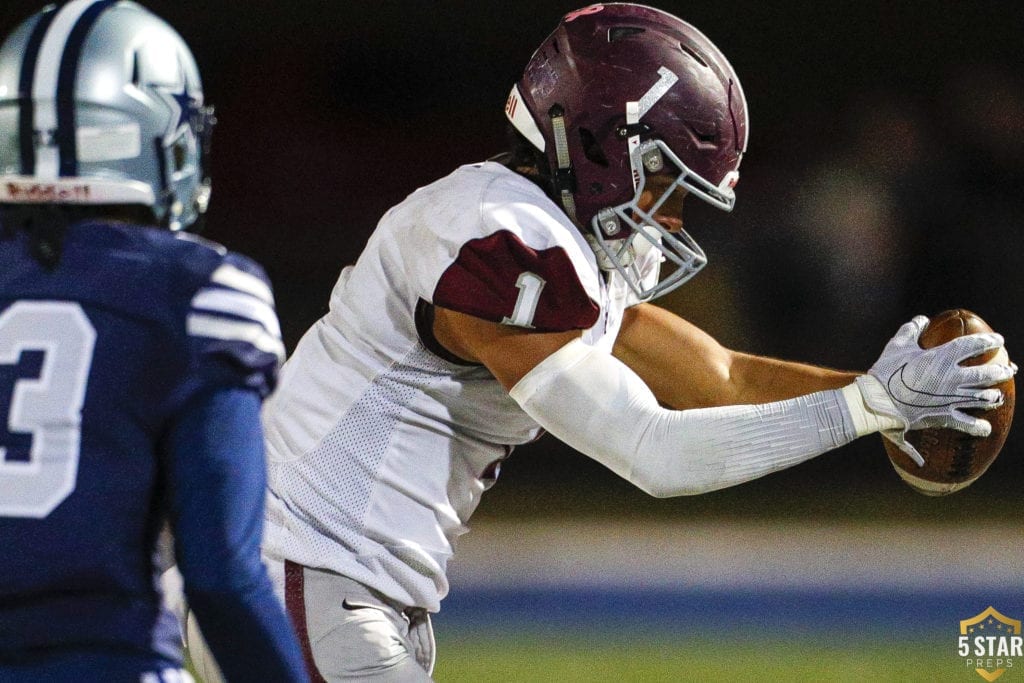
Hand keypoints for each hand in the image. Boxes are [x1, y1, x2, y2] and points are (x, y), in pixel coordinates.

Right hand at [859, 315, 1014, 464]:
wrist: (876, 402)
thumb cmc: (886, 372)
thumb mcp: (897, 345)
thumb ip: (912, 329)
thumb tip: (922, 319)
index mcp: (942, 357)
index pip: (974, 345)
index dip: (990, 341)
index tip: (999, 340)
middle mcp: (952, 378)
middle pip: (988, 374)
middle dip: (1002, 372)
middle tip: (1008, 370)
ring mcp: (951, 399)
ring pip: (984, 398)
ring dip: (994, 397)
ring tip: (997, 396)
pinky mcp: (945, 417)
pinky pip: (969, 424)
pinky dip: (979, 427)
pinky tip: (984, 427)